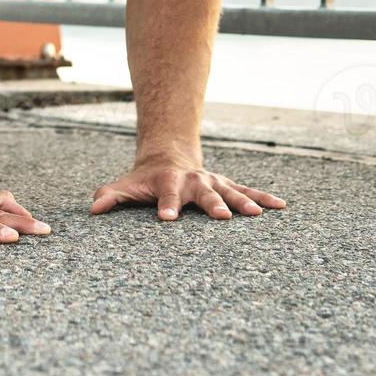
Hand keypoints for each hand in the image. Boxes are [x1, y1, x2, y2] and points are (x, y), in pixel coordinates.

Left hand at [90, 155, 286, 220]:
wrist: (168, 156)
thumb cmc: (145, 179)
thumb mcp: (126, 186)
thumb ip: (111, 196)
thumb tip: (93, 209)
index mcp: (169, 182)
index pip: (167, 195)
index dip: (167, 205)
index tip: (167, 219)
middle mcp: (194, 181)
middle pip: (205, 194)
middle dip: (213, 204)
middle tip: (223, 218)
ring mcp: (213, 182)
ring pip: (231, 191)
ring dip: (244, 203)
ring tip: (257, 215)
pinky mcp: (227, 185)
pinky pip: (248, 191)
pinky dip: (264, 198)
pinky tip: (282, 207)